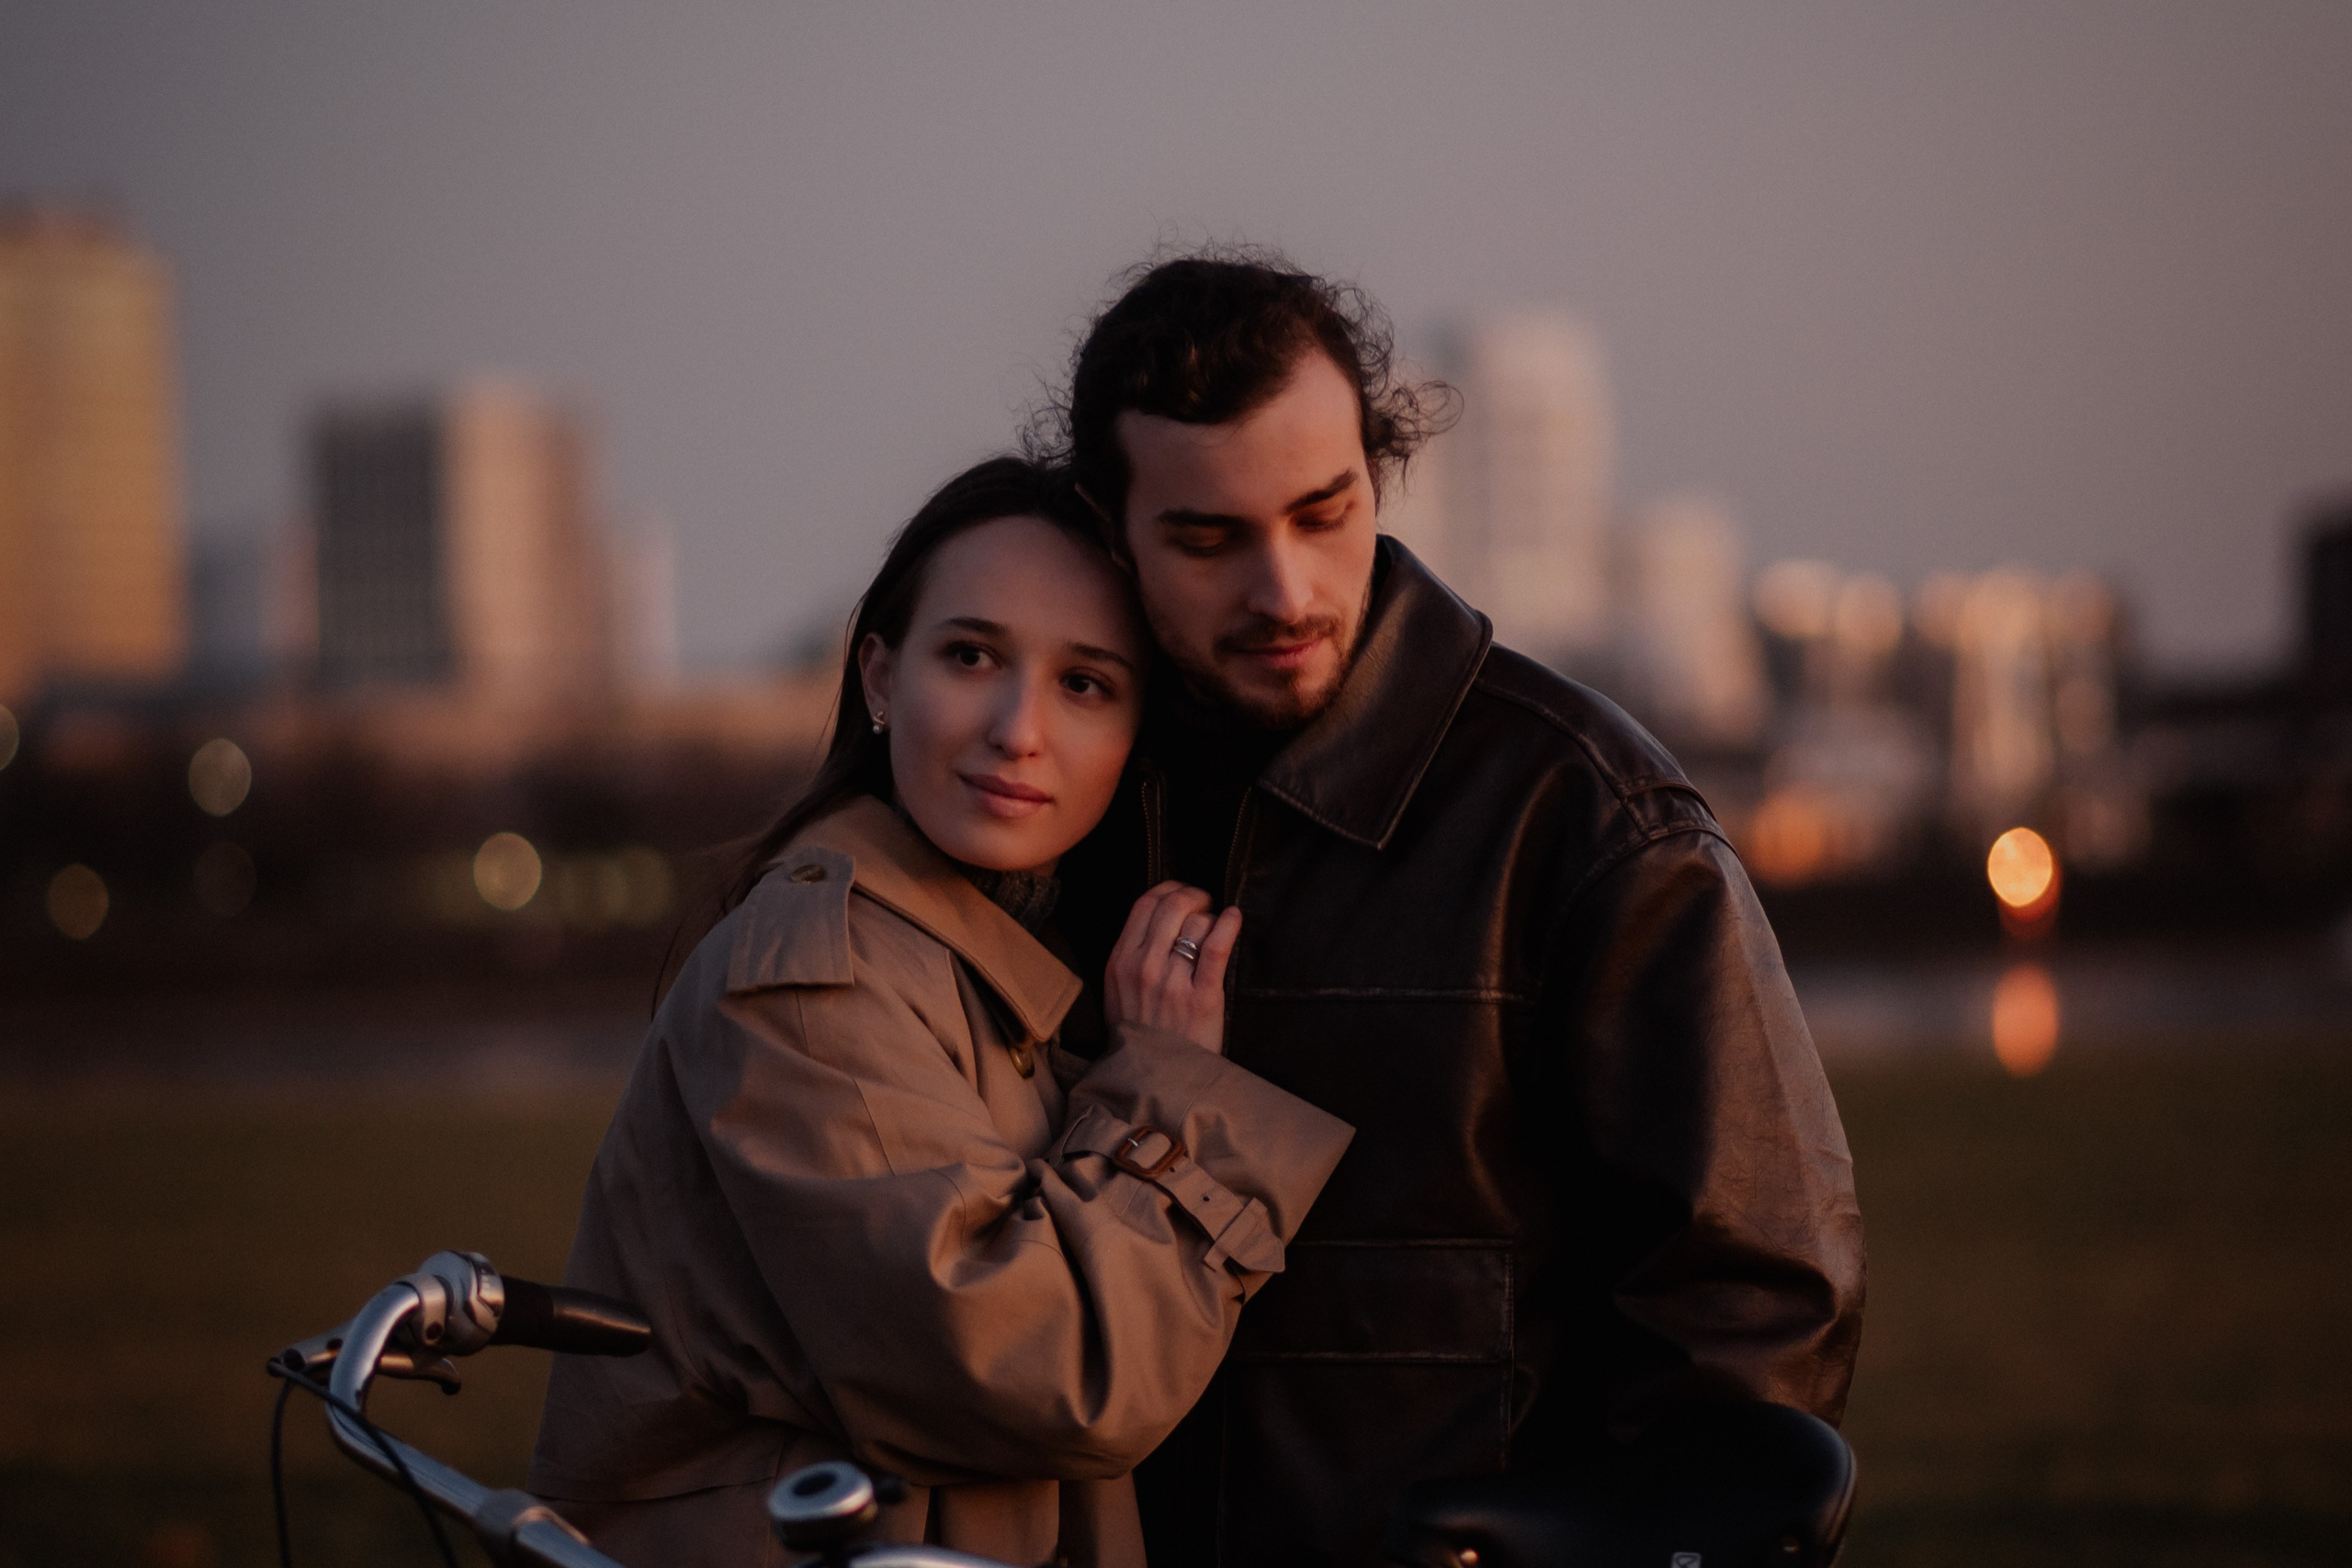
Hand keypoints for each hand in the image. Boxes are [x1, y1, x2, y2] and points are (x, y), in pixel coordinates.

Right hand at [1104, 882, 1241, 1055]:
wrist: (1156, 1079)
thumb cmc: (1141, 1035)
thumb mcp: (1117, 993)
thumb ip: (1130, 956)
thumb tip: (1157, 920)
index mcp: (1120, 962)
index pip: (1145, 904)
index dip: (1170, 890)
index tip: (1183, 895)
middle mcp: (1143, 967)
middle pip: (1172, 905)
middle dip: (1195, 896)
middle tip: (1205, 904)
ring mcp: (1172, 982)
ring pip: (1196, 923)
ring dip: (1212, 918)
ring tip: (1217, 928)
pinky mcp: (1202, 997)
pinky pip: (1216, 947)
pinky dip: (1229, 924)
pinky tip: (1234, 918)